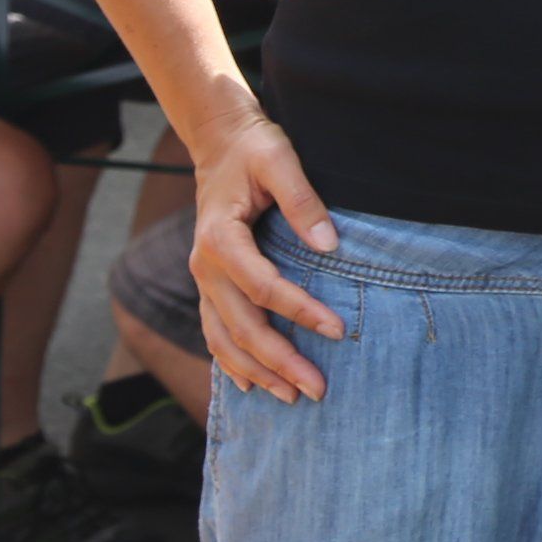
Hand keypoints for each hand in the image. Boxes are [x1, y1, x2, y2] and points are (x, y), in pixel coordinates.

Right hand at [188, 111, 344, 400]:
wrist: (221, 143)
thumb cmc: (255, 149)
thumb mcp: (281, 161)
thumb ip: (303, 201)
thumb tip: (329, 245)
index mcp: (220, 239)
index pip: (263, 287)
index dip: (299, 311)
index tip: (337, 330)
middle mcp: (205, 267)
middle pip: (242, 325)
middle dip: (280, 361)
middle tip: (318, 389)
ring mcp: (204, 280)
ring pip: (224, 338)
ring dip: (257, 371)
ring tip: (292, 398)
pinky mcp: (212, 284)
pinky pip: (216, 331)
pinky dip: (230, 362)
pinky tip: (250, 386)